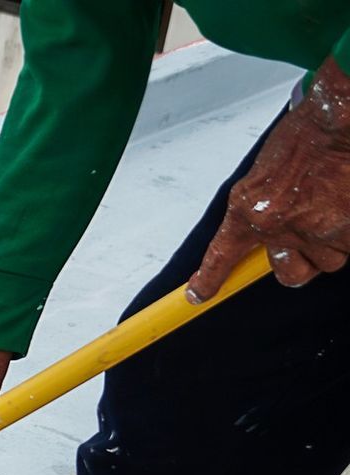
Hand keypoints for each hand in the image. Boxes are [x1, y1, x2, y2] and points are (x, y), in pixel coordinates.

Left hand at [188, 58, 349, 299]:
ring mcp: (319, 230)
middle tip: (301, 235)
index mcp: (249, 212)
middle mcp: (280, 227)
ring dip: (327, 246)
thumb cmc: (304, 139)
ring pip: (326, 262)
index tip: (198, 294)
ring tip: (329, 211)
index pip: (221, 258)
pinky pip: (348, 246)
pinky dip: (348, 232)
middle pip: (290, 275)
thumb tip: (258, 239)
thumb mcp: (260, 176)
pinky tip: (344, 205)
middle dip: (295, 261)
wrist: (339, 121)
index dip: (209, 281)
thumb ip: (254, 211)